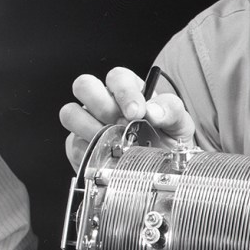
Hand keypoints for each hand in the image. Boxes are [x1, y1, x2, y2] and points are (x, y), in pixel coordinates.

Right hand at [59, 67, 196, 169]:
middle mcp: (104, 103)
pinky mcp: (79, 146)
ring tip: (112, 143)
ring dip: (90, 129)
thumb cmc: (167, 141)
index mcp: (128, 90)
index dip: (124, 93)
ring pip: (70, 113)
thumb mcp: (179, 122)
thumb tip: (153, 111)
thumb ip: (170, 109)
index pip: (117, 77)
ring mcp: (88, 123)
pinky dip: (89, 152)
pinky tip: (107, 158)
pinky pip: (73, 144)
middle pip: (84, 85)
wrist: (161, 172)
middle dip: (100, 105)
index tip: (137, 112)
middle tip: (119, 124)